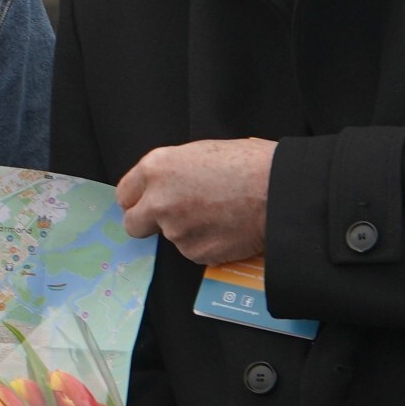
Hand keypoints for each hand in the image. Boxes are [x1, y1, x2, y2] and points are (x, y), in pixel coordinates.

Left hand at [117, 138, 274, 264]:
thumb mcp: (200, 153)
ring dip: (187, 232)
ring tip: (218, 215)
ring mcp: (175, 230)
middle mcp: (158, 200)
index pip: (124, 193)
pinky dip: (207, 244)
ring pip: (170, 238)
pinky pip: (194, 251)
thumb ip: (173, 172)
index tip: (147, 203)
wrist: (280, 191)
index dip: (138, 200)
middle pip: (133, 224)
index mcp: (157, 168)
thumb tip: (167, 186)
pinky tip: (227, 229)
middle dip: (148, 223)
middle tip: (173, 218)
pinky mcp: (195, 252)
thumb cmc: (249, 163)